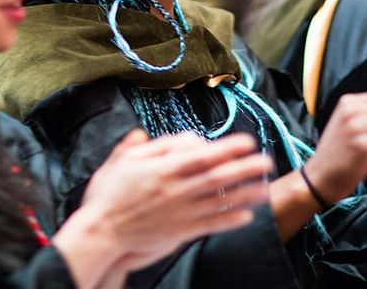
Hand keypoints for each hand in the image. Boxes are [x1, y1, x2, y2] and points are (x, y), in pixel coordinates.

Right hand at [55, 130, 271, 284]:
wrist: (100, 233)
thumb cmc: (107, 196)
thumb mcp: (119, 162)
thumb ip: (138, 146)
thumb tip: (150, 134)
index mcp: (162, 169)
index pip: (203, 155)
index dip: (228, 148)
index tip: (247, 141)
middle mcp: (176, 190)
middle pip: (217, 176)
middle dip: (245, 168)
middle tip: (266, 161)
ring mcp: (180, 212)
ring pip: (219, 201)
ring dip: (245, 194)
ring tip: (265, 188)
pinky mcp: (179, 231)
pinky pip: (210, 225)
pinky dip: (229, 221)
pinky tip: (246, 216)